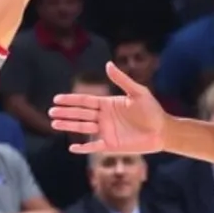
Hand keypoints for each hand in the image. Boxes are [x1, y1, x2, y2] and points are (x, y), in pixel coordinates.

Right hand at [49, 62, 166, 154]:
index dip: (71, 100)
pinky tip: (72, 147)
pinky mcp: (111, 145)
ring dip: (69, 126)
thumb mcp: (138, 92)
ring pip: (83, 128)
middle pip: (81, 114)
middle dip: (66, 112)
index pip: (85, 101)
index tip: (57, 98)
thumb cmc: (152, 110)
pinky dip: (84, 148)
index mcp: (108, 104)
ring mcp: (106, 132)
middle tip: (51, 111)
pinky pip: (94, 147)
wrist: (163, 130)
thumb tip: (107, 64)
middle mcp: (104, 117)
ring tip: (54, 124)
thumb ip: (122, 80)